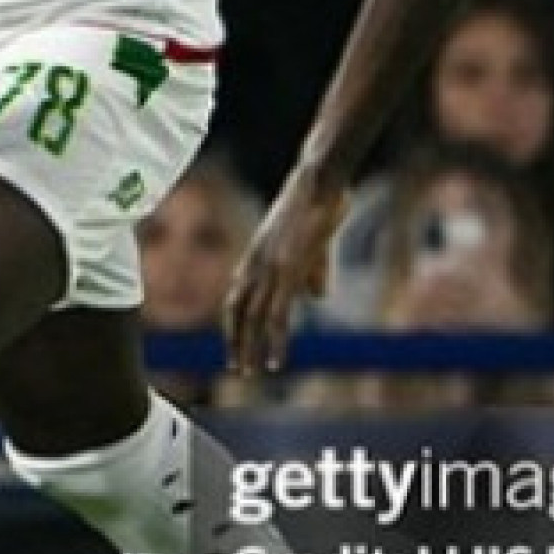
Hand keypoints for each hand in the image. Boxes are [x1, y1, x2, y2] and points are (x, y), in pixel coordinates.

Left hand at [223, 167, 348, 374]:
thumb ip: (312, 271)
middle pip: (237, 312)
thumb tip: (316, 297)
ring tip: (252, 372)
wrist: (319, 181)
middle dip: (236, 342)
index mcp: (255, 256)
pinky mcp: (287, 273)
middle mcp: (255, 265)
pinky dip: (275, 342)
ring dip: (251, 349)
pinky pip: (277, 315)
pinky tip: (277, 361)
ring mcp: (269, 269)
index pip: (235, 298)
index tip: (234, 345)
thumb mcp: (312, 244)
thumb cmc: (319, 204)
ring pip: (253, 319)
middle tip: (237, 368)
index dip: (233, 324)